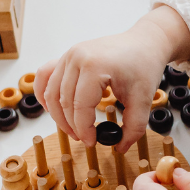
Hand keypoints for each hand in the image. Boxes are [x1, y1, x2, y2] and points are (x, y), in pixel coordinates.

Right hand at [34, 7, 189, 151]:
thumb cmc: (144, 65)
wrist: (145, 42)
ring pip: (51, 92)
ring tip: (72, 129)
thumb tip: (119, 147)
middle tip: (84, 138)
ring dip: (58, 115)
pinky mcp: (67, 55)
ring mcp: (69, 54)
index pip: (80, 107)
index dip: (84, 129)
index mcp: (95, 66)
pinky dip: (44, 94)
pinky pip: (45, 76)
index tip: (92, 142)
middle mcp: (77, 57)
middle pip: (64, 102)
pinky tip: (52, 109)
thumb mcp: (143, 100)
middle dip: (72, 125)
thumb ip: (133, 127)